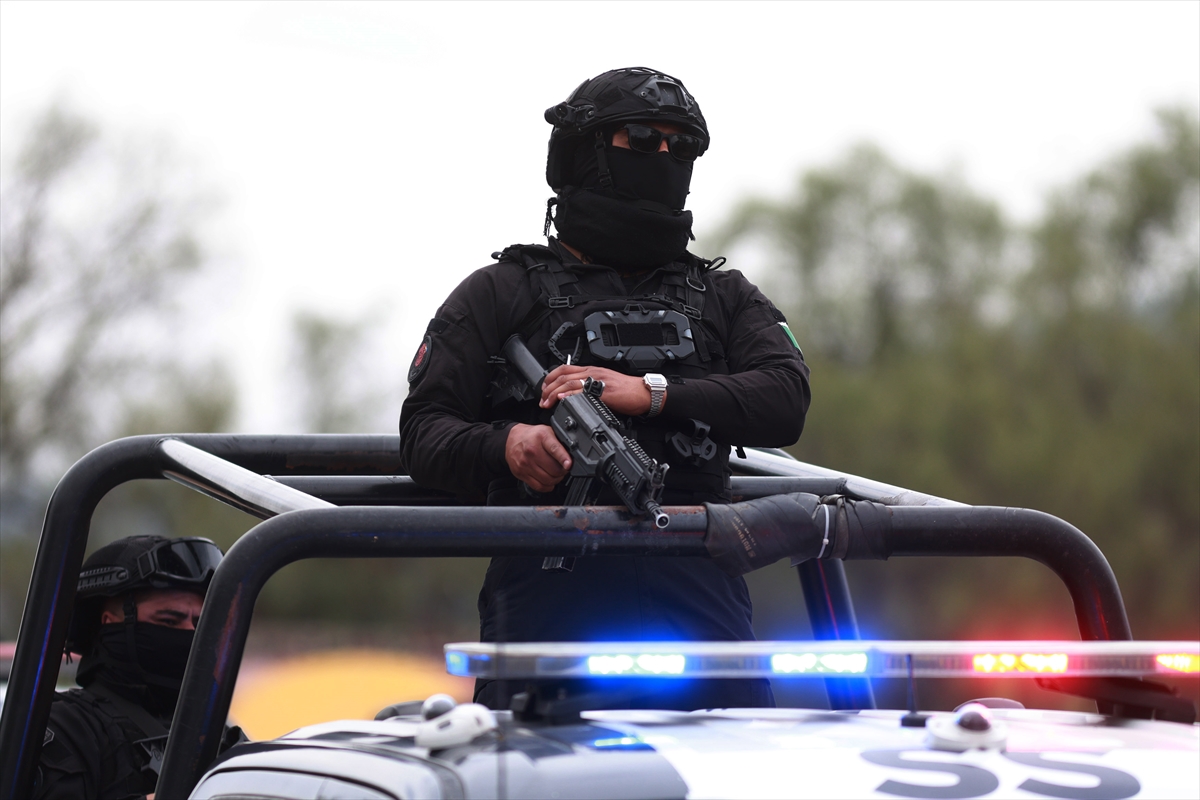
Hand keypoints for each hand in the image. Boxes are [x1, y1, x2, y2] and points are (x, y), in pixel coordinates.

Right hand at [505, 423, 571, 491]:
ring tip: (556, 474)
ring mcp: (525, 463)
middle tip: (564, 468)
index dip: (563, 458)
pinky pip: (538, 486)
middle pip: (554, 469)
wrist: (511, 440)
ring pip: (547, 480)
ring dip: (556, 479)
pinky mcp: (521, 473)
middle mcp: (532, 450)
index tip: (569, 464)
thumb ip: (559, 442)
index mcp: (541, 437)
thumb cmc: (532, 436)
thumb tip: (573, 454)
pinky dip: (547, 486)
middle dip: (563, 471)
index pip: (554, 449)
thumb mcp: (547, 432)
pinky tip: (549, 480)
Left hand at [540, 365, 660, 415]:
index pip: (565, 369)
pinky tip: (562, 399)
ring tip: (547, 403)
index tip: (544, 389)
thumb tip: (575, 396)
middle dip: (548, 387)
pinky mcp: (603, 392)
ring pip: (569, 382)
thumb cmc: (628, 391)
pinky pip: (583, 392)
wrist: (644, 393)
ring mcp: (598, 381)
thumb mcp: (605, 384)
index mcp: (592, 370)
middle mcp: (593, 373)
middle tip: (542, 399)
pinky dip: (569, 395)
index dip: (551, 378)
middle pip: (563, 375)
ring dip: (554, 393)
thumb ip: (591, 387)